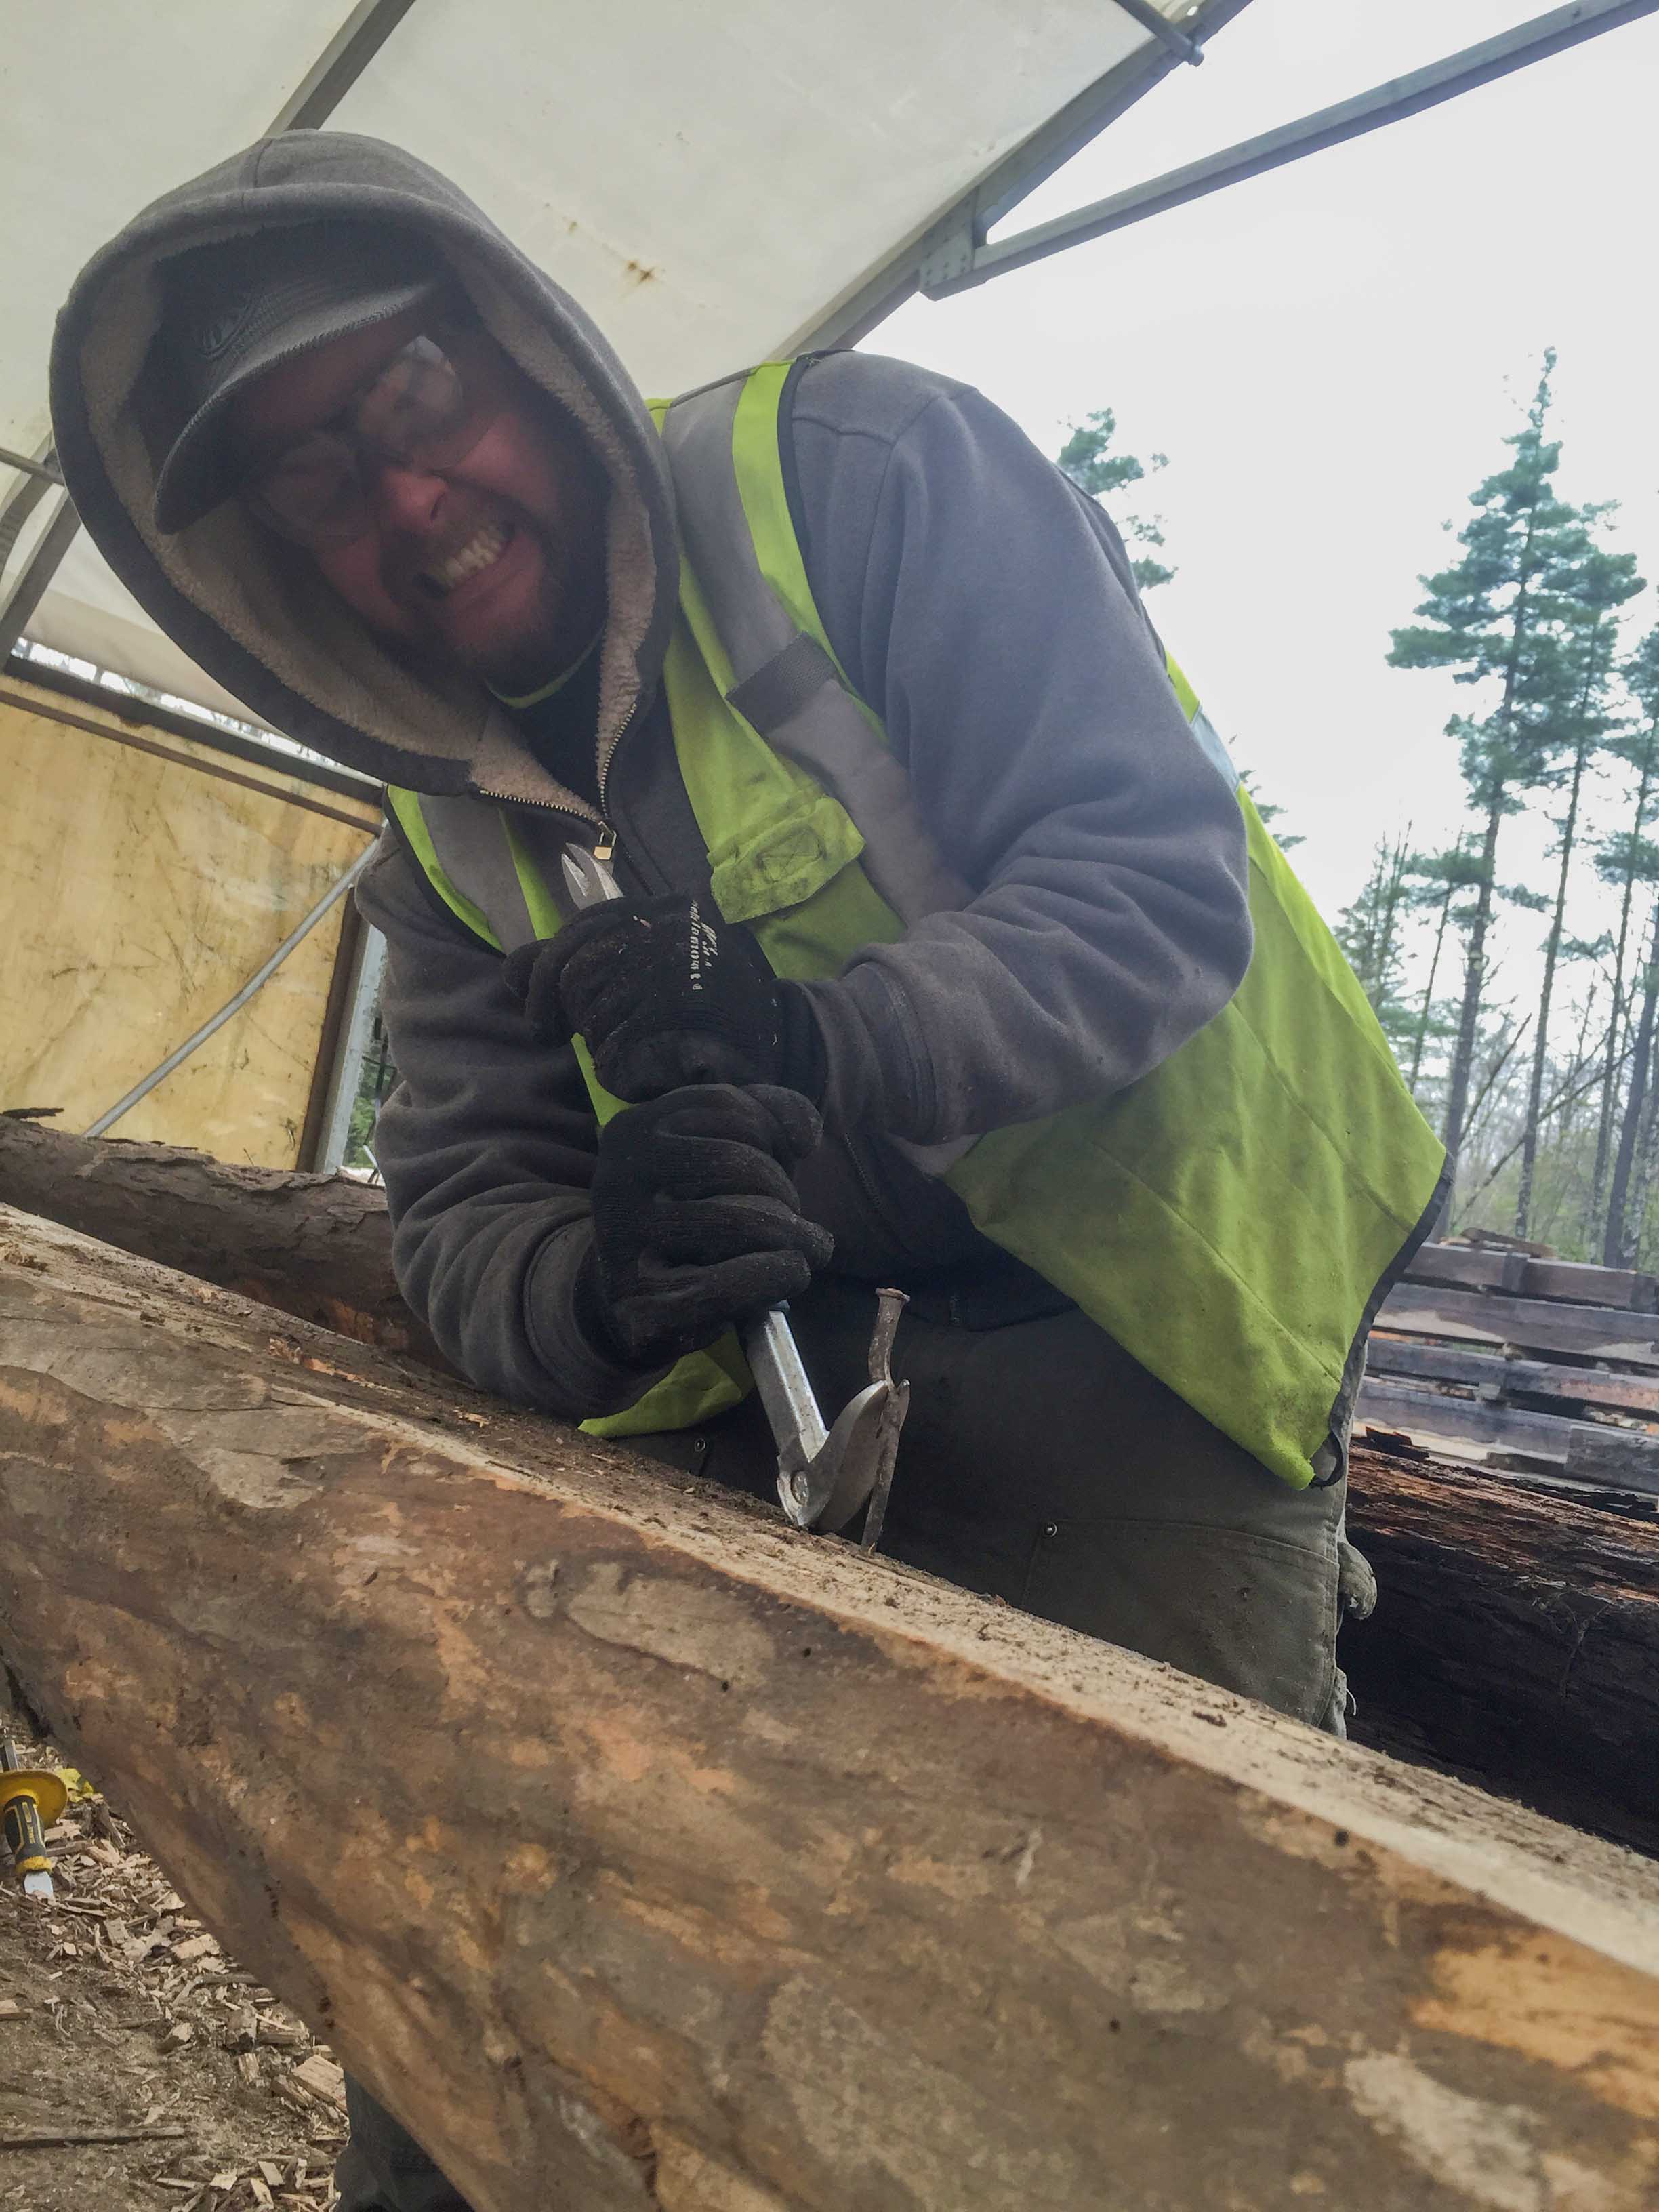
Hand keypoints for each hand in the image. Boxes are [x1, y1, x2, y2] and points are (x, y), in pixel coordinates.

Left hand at [505, 894, 823, 1105]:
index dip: (546, 968)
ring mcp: (677, 966)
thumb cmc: (704, 1009)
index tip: (539, 1009)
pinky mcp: (681, 1009)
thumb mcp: (646, 969)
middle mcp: (670, 927)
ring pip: (592, 1009)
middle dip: (557, 1008)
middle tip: (556, 1034)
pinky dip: (616, 1067)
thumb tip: (514, 972)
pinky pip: (615, 1044)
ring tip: (626, 1049)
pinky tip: (636, 1073)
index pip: (583, 927)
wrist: (777, 1043)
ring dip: (597, 1039)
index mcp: (663, 909)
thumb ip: (583, 961)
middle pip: (576, 969)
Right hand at [578, 1083, 833, 1368]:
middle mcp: (617, 1178)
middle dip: (785, 1192)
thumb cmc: (696, 1215)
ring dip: (793, 1236)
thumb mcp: (723, 1148)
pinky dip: (779, 1274)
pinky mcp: (639, 1303)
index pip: (724, 1105)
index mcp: (631, 1130)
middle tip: (792, 1220)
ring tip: (801, 1247)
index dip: (771, 1133)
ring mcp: (622, 1244)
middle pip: (737, 1163)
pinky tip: (791, 1273)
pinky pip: (731, 1283)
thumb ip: (770, 1112)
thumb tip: (803, 1139)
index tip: (781, 1161)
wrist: (637, 1299)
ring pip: (739, 1222)